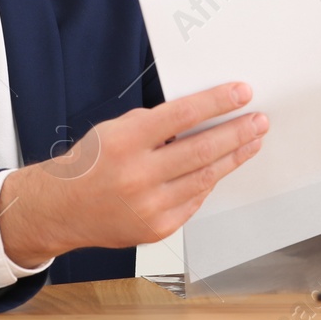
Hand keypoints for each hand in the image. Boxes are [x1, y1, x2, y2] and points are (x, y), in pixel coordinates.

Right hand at [0, 82, 267, 265]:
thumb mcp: (115, 130)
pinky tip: (221, 168)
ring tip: (252, 142)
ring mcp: (151, 205)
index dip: (217, 102)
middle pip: (203, 150)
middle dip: (238, 133)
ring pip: (206, 177)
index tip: (242, 92)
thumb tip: (199, 118)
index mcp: (126, 142)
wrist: (61, 209)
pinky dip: (208, 181)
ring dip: (234, 157)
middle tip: (259, 120)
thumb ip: (155, 126)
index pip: (183, 115)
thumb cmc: (89, 164)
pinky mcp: (159, 227)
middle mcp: (139, 175)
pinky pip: (194, 200)